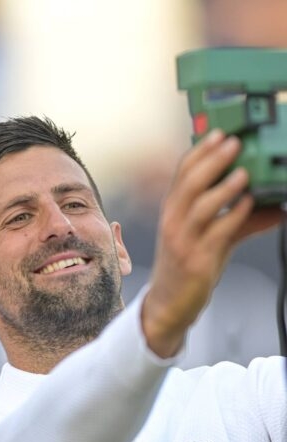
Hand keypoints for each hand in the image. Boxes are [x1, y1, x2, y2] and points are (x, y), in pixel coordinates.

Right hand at [142, 130, 284, 356]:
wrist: (169, 303)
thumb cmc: (189, 266)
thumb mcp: (213, 239)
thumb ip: (242, 221)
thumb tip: (277, 209)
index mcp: (173, 211)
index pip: (181, 173)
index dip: (199, 152)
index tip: (218, 134)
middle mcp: (173, 221)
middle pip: (189, 183)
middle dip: (211, 160)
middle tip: (234, 143)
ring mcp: (182, 240)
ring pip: (200, 205)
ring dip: (223, 187)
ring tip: (244, 173)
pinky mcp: (195, 259)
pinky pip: (215, 233)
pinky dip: (233, 216)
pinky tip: (249, 205)